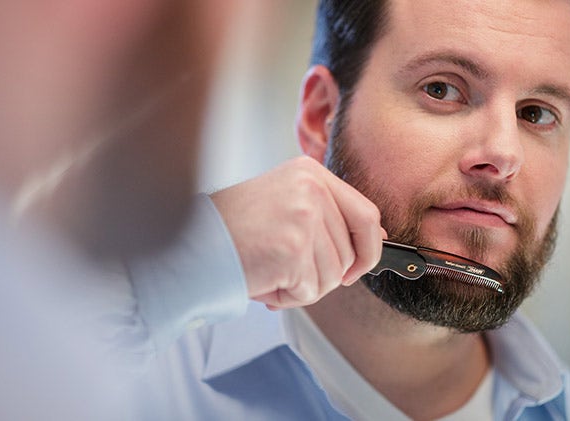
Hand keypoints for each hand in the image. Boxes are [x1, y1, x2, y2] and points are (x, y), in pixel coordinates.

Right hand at [211, 156, 384, 308]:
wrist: (192, 243)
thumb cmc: (234, 229)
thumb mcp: (287, 205)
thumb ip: (329, 216)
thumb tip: (377, 235)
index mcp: (311, 173)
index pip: (366, 214)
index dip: (369, 249)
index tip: (358, 268)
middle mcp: (311, 189)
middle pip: (350, 253)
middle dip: (325, 274)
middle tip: (289, 270)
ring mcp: (304, 216)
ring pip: (331, 276)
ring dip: (301, 286)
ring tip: (269, 269)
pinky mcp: (293, 247)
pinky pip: (310, 291)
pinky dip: (286, 296)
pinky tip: (263, 279)